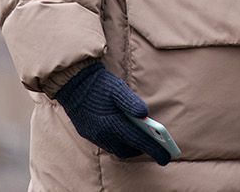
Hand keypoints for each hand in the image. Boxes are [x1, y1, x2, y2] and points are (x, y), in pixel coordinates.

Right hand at [54, 63, 172, 164]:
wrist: (73, 82)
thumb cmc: (99, 84)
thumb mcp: (118, 89)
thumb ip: (132, 102)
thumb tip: (146, 115)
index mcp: (112, 123)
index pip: (138, 142)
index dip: (154, 150)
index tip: (166, 157)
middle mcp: (102, 134)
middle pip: (127, 151)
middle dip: (141, 150)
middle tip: (153, 143)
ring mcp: (94, 135)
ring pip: (116, 149)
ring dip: (129, 146)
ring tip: (139, 138)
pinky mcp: (88, 134)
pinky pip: (106, 144)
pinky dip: (117, 142)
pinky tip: (122, 132)